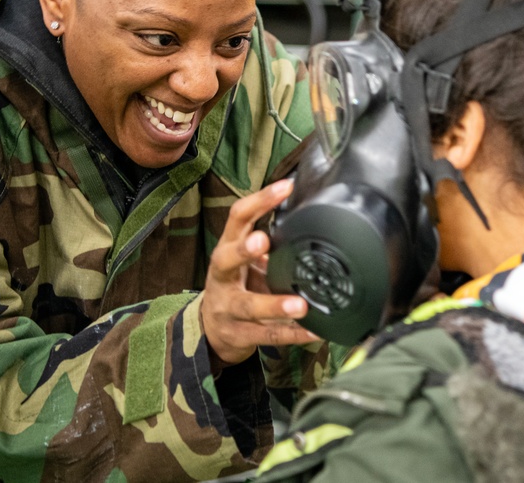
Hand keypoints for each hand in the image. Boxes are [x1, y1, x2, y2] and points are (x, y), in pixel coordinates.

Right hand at [201, 179, 317, 365]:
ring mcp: (228, 308)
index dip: (260, 201)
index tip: (286, 187)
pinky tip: (313, 332)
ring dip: (274, 304)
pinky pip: (267, 336)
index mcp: (228, 249)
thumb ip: (269, 243)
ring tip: (299, 304)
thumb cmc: (236, 286)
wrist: (211, 331)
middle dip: (244, 250)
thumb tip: (305, 216)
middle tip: (264, 241)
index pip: (238, 218)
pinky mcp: (238, 335)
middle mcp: (223, 276)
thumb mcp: (245, 260)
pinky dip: (292, 334)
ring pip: (247, 306)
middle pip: (227, 258)